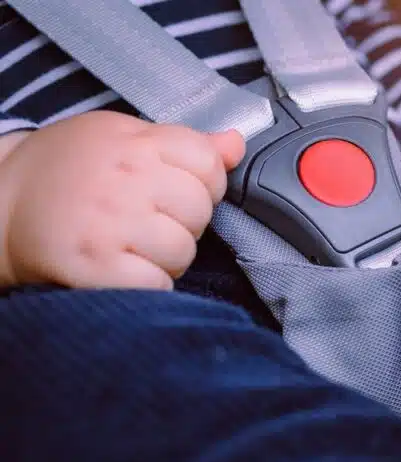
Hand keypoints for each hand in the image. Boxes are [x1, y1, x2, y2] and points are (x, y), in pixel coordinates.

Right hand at [0, 110, 244, 289]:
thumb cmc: (67, 175)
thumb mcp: (121, 140)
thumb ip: (183, 144)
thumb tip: (237, 144)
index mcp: (134, 143)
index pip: (208, 162)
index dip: (203, 183)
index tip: (175, 191)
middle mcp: (125, 178)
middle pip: (200, 210)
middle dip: (184, 223)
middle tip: (147, 223)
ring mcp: (110, 223)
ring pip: (183, 250)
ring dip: (166, 258)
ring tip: (133, 247)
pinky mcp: (97, 266)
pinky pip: (157, 284)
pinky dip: (148, 284)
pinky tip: (124, 270)